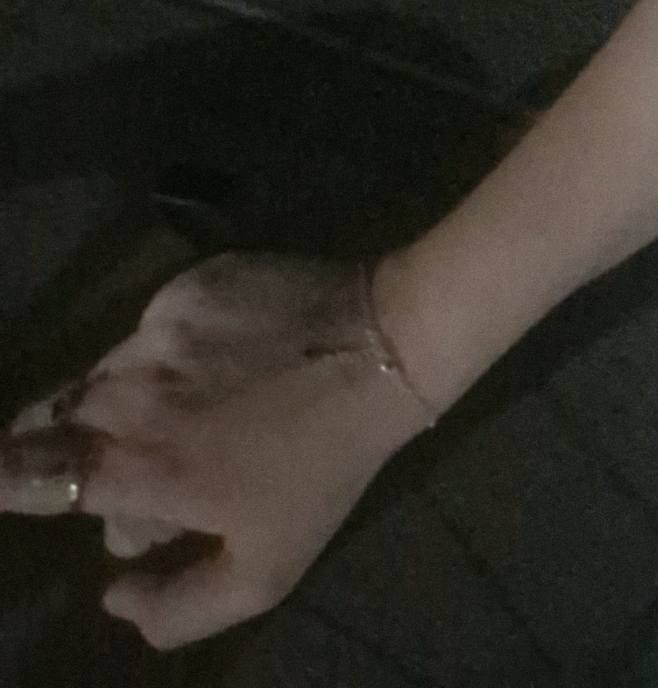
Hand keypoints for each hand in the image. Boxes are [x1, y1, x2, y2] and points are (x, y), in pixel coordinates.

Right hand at [1, 252, 433, 648]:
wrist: (386, 346)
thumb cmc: (324, 465)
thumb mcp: (265, 570)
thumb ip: (176, 607)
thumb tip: (112, 594)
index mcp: (137, 469)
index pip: (28, 475)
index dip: (10, 480)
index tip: (11, 481)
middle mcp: (129, 394)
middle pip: (50, 419)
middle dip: (57, 443)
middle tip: (100, 454)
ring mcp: (158, 331)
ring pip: (103, 372)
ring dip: (118, 398)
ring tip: (178, 409)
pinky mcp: (189, 285)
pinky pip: (152, 328)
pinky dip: (166, 350)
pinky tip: (217, 362)